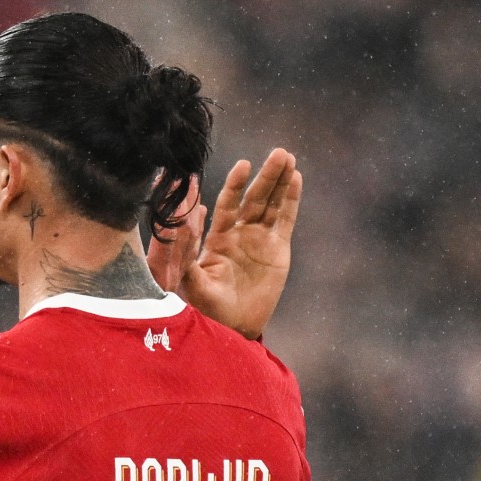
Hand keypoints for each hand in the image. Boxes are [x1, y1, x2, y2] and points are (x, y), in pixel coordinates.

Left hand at [148, 148, 301, 338]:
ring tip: (287, 157)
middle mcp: (239, 233)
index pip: (227, 204)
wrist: (232, 327)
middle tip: (278, 153)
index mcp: (217, 237)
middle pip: (254, 198)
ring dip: (279, 181)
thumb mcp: (190, 282)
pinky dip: (291, 200)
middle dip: (265, 176)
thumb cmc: (206, 307)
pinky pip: (286, 220)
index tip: (243, 164)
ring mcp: (260, 240)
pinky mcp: (279, 250)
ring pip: (271, 204)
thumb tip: (184, 223)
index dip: (235, 184)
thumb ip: (186, 255)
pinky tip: (296, 179)